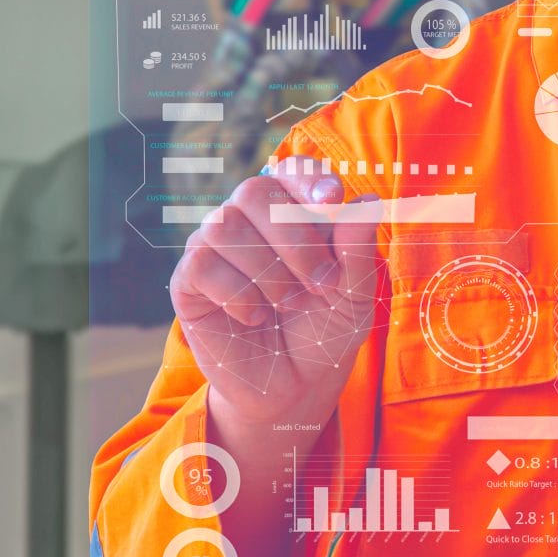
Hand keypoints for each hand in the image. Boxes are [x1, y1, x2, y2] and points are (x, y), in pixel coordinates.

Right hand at [171, 165, 379, 432]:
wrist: (294, 386)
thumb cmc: (325, 330)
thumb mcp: (354, 293)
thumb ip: (357, 249)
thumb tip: (369, 202)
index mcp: (291, 210)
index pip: (290, 171)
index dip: (307, 179)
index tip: (331, 201)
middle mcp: (248, 219)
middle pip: (254, 191)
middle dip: (295, 239)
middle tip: (321, 283)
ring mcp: (214, 246)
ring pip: (225, 225)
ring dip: (268, 270)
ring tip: (288, 303)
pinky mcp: (189, 280)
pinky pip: (203, 263)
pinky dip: (238, 293)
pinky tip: (254, 316)